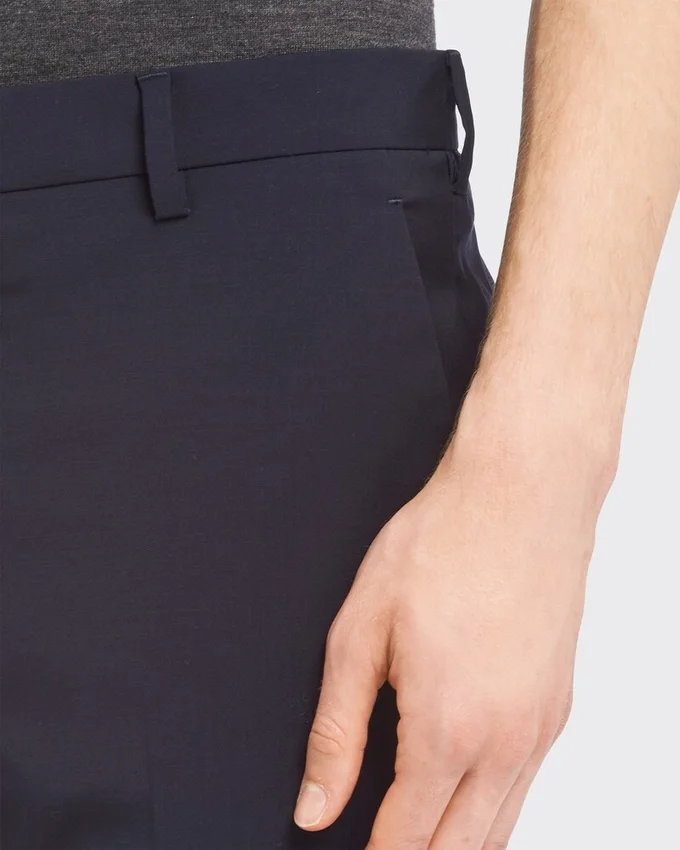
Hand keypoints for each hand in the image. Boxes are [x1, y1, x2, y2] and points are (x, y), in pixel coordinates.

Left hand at [293, 420, 608, 848]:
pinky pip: (525, 787)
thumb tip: (316, 806)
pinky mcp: (557, 707)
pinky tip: (465, 793)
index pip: (405, 840)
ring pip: (500, 829)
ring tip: (416, 833)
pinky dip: (492, 811)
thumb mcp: (361, 632)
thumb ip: (336, 730)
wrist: (521, 496)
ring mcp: (541, 728)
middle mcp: (505, 742)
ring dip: (457, 844)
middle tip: (381, 846)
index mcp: (447, 728)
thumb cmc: (443, 545)